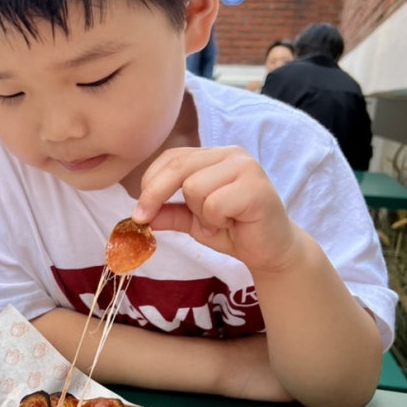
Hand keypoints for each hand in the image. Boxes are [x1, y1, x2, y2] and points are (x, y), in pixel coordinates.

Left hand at [132, 146, 298, 273]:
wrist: (270, 251)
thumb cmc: (234, 231)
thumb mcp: (192, 222)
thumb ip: (168, 213)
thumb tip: (136, 216)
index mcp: (214, 156)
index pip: (171, 158)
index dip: (150, 184)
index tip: (138, 212)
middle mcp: (230, 154)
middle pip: (177, 167)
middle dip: (155, 195)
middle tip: (145, 219)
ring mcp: (245, 167)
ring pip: (194, 186)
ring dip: (200, 214)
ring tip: (219, 221)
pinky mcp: (256, 187)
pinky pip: (214, 203)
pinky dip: (216, 220)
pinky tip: (233, 223)